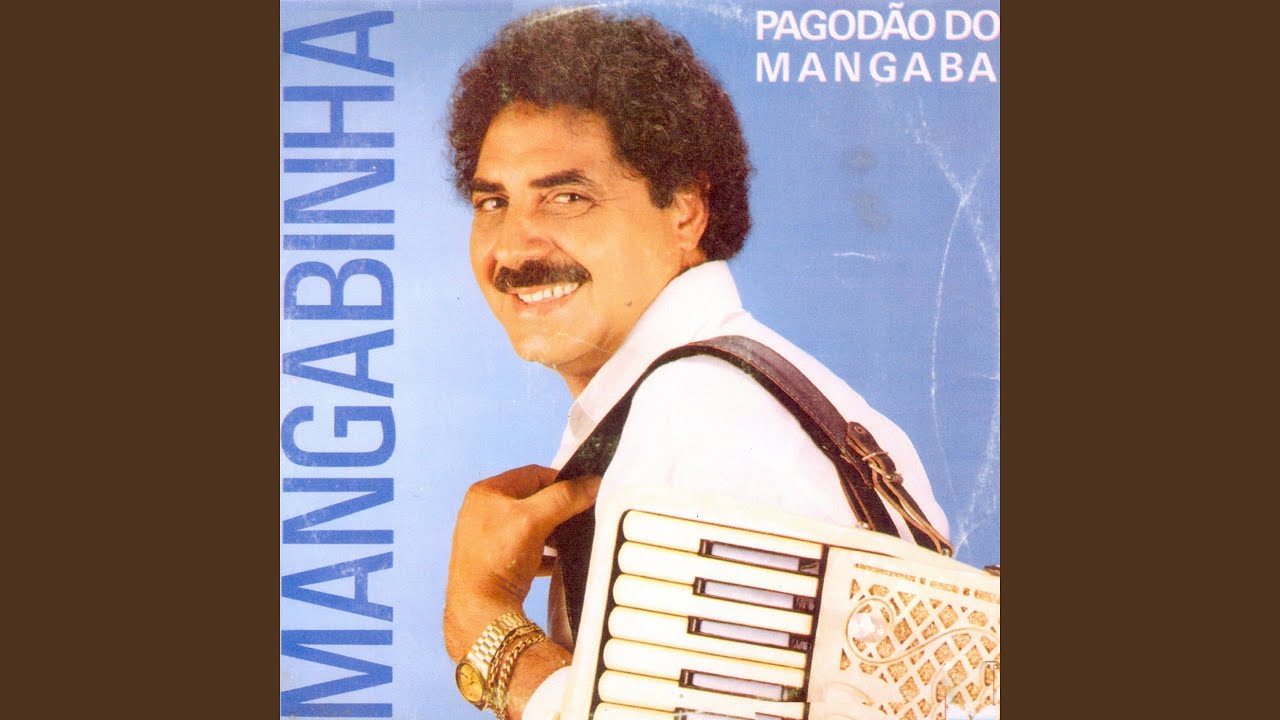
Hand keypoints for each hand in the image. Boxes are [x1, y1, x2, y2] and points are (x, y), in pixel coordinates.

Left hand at [443, 465, 600, 661]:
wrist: (481, 609)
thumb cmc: (498, 559)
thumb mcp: (535, 519)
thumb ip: (565, 498)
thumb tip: (592, 484)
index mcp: (486, 492)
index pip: (532, 474)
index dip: (560, 482)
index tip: (583, 493)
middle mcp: (482, 512)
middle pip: (532, 500)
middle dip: (557, 510)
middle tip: (576, 518)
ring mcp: (487, 537)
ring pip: (530, 525)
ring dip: (551, 532)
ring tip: (567, 541)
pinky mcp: (494, 561)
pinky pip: (525, 549)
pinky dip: (542, 553)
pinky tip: (555, 562)